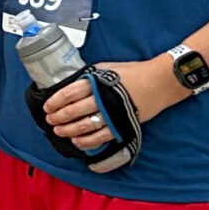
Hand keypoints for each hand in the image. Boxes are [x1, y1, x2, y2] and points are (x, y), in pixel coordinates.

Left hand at [42, 54, 184, 140]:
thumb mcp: (107, 68)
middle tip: (50, 119)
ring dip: (68, 130)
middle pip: (73, 110)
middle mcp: (102, 98)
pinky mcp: (121, 125)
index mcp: (97, 82)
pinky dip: (86, 141)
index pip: (69, 93)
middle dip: (58, 117)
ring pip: (83, 126)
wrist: (160, 82)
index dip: (55, 101)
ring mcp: (112, 113)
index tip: (48, 106)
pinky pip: (100, 137)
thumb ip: (89, 77)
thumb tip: (71, 85)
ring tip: (59, 130)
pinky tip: (77, 141)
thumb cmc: (134, 73)